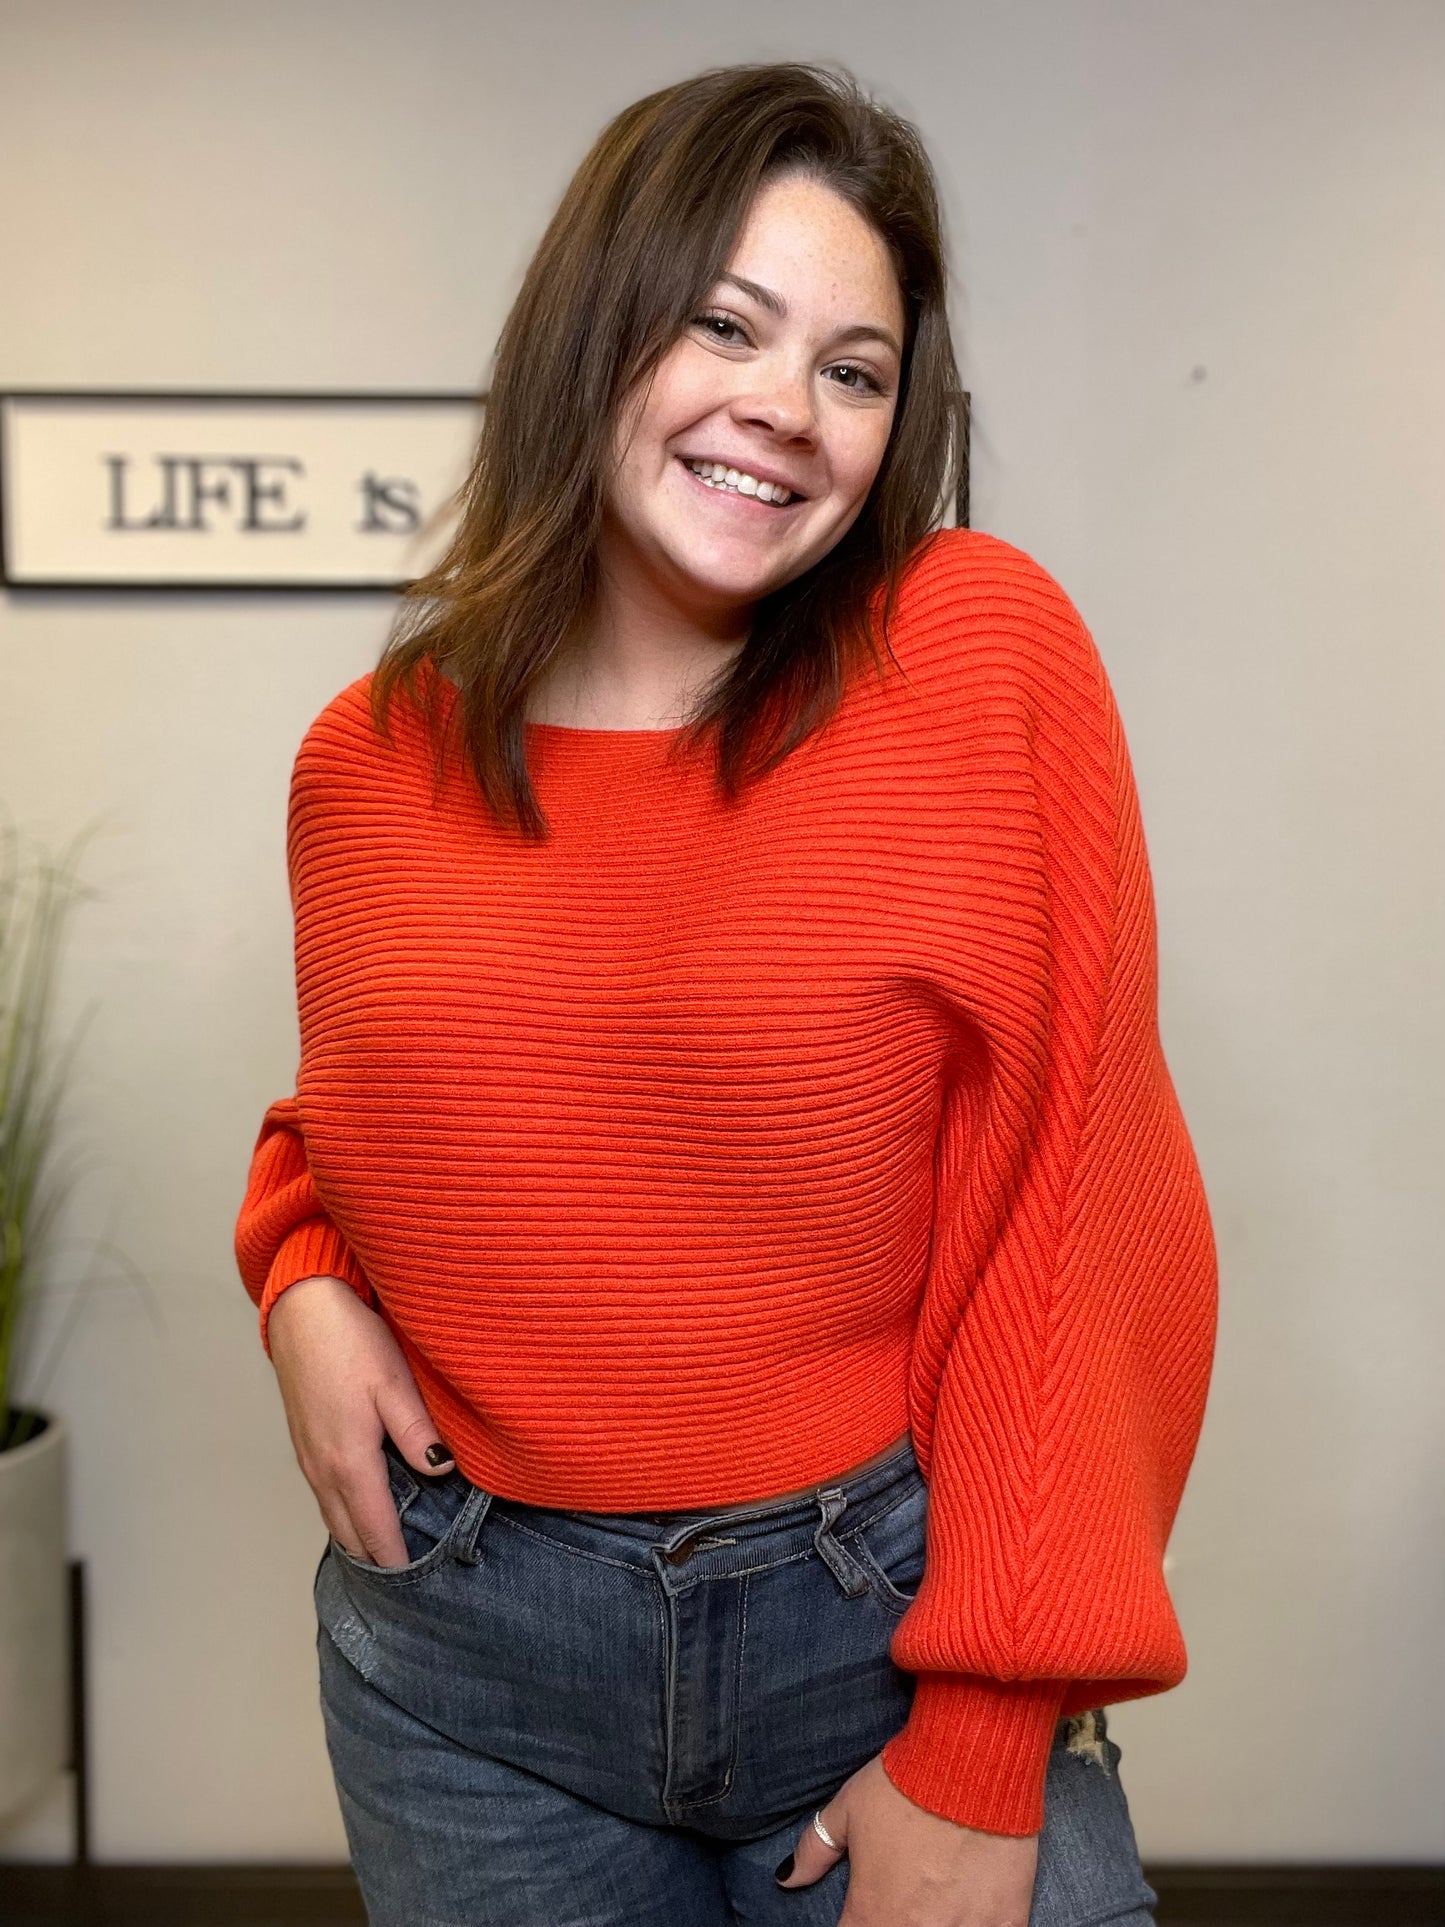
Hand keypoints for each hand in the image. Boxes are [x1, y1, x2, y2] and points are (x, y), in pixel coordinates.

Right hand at [266, 1275, 454, 1566]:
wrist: (302, 1311)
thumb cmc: (352, 1341)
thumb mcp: (394, 1385)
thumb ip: (417, 1433)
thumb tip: (440, 1471)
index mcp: (349, 1461)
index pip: (375, 1529)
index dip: (396, 1558)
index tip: (420, 1583)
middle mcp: (323, 1469)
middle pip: (350, 1533)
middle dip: (377, 1558)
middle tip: (411, 1579)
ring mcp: (309, 1458)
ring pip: (334, 1517)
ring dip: (358, 1538)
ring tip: (389, 1555)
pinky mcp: (305, 1443)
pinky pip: (324, 1496)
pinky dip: (344, 1515)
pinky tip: (363, 1510)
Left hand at [776, 1752, 1038, 1925]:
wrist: (972, 1759)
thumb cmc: (905, 1782)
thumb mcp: (848, 1809)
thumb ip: (814, 1849)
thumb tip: (785, 1879)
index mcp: (873, 1914)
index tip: (860, 1918)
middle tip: (898, 1908)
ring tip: (931, 1911)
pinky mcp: (1008, 1923)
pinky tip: (970, 1916)